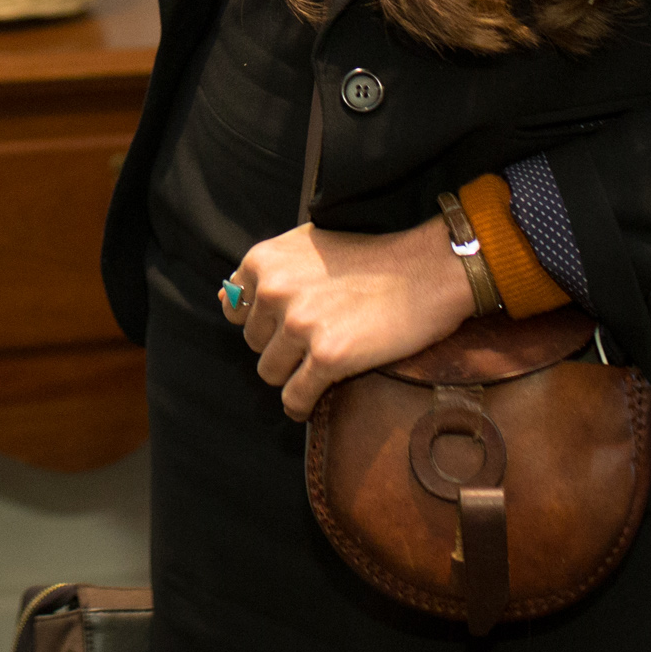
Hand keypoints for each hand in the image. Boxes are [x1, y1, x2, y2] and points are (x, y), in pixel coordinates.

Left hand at [223, 216, 473, 420]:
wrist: (426, 270)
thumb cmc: (370, 256)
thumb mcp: (306, 246)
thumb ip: (267, 273)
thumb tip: (223, 300)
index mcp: (264, 261)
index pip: (235, 309)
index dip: (263, 320)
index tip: (286, 323)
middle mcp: (274, 290)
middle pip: (254, 343)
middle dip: (281, 346)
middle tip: (316, 339)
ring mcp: (299, 324)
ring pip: (270, 372)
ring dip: (292, 374)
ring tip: (320, 364)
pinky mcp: (327, 357)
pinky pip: (295, 398)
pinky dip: (301, 405)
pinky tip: (311, 402)